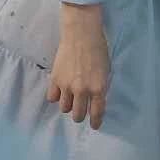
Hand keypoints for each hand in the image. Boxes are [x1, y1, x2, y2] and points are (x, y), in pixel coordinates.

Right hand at [48, 3, 110, 128]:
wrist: (81, 34)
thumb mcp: (106, 69)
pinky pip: (53, 98)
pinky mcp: (55, 80)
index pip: (97, 112)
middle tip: (81, 111)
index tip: (95, 125)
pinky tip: (60, 91)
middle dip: (81, 115)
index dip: (96, 121)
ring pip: (65, 108)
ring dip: (69, 106)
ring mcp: (67, 86)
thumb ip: (100, 85)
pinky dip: (57, 97)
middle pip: (78, 115)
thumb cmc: (99, 48)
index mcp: (98, 87)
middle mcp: (82, 90)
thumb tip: (96, 97)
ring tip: (71, 99)